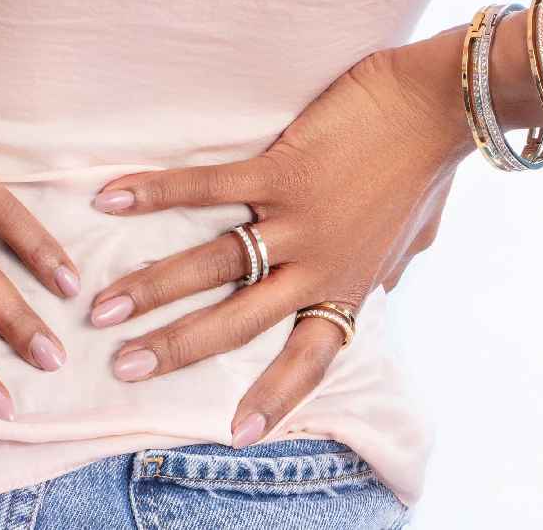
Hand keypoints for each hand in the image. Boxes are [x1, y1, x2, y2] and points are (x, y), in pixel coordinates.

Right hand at [87, 37, 469, 445]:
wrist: (440, 110)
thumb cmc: (427, 170)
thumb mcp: (411, 239)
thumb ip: (387, 271)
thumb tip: (381, 288)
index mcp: (347, 285)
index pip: (307, 357)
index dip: (273, 398)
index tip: (235, 433)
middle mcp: (317, 266)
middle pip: (237, 323)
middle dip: (176, 348)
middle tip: (124, 365)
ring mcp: (297, 221)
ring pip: (212, 265)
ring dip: (152, 286)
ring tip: (103, 306)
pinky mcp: (281, 173)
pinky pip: (209, 190)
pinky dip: (157, 194)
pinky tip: (113, 200)